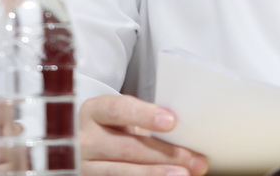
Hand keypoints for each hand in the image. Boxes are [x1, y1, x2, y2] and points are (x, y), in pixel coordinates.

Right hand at [79, 92, 209, 175]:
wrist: (86, 148)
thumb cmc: (113, 130)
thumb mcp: (122, 119)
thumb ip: (145, 120)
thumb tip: (187, 131)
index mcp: (94, 111)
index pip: (118, 110)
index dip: (144, 115)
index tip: (171, 122)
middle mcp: (85, 139)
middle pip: (128, 147)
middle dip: (165, 154)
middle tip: (194, 160)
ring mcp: (85, 165)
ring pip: (123, 172)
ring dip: (157, 174)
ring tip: (183, 174)